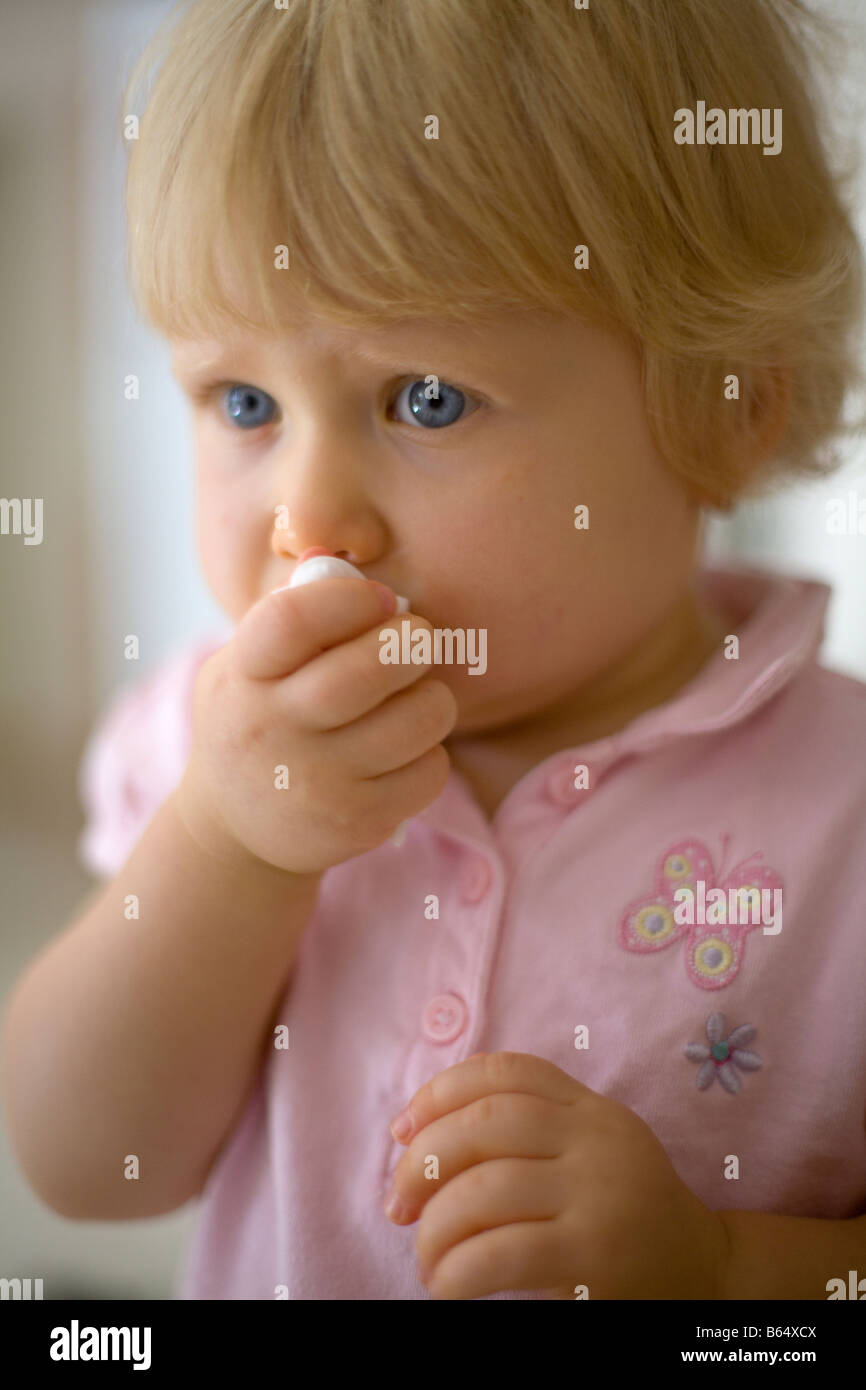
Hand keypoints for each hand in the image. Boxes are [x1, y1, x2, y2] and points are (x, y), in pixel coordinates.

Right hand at [175, 577, 456, 874]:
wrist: (233, 829)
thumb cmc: (257, 720)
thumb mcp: (246, 666)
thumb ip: (293, 619)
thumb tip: (359, 571)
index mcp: (243, 675)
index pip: (293, 621)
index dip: (350, 599)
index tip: (380, 599)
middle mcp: (271, 729)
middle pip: (366, 671)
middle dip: (410, 644)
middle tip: (416, 641)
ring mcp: (314, 783)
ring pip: (415, 721)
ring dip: (433, 698)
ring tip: (416, 697)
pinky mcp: (355, 822)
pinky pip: (429, 771)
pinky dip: (431, 753)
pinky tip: (406, 751)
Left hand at [384, 1051, 729, 1299]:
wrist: (707, 1276)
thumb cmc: (627, 1218)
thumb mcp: (592, 1154)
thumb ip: (532, 1133)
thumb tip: (417, 1136)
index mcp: (591, 1111)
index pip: (508, 1072)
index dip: (442, 1090)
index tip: (402, 1130)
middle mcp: (596, 1141)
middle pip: (485, 1124)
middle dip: (422, 1162)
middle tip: (397, 1205)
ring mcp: (598, 1196)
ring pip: (484, 1190)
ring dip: (434, 1227)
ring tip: (425, 1258)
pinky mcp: (593, 1257)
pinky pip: (500, 1253)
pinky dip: (457, 1271)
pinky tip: (448, 1286)